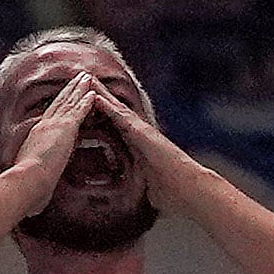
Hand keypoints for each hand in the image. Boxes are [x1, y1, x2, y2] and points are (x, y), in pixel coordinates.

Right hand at [7, 74, 103, 213]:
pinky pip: (79, 110)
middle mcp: (44, 126)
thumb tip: (34, 197)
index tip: (64, 96)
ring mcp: (54, 125)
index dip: (58, 105)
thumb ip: (35, 178)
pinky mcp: (65, 128)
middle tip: (78, 77)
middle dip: (69, 89)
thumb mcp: (30, 176)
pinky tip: (94, 91)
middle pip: (59, 103)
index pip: (49, 116)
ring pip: (69, 102)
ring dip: (79, 88)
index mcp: (36, 136)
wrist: (27, 180)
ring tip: (87, 77)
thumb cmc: (27, 185)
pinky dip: (86, 100)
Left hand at [80, 78, 203, 207]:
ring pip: (116, 109)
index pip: (115, 127)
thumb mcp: (148, 186)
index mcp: (138, 147)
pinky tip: (95, 96)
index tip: (86, 105)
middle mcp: (139, 135)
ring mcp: (142, 132)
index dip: (101, 114)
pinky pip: (122, 117)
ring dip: (101, 94)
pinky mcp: (143, 133)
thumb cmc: (173, 192)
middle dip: (99, 98)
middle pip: (115, 113)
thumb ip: (139, 184)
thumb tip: (136, 194)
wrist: (190, 191)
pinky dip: (108, 106)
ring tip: (85, 79)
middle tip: (82, 81)